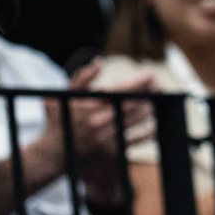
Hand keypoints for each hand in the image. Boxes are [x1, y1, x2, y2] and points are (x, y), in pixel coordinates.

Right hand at [55, 59, 158, 197]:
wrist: (54, 154)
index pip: (121, 90)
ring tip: (159, 99)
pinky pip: (135, 139)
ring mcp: (107, 137)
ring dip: (151, 108)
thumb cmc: (62, 120)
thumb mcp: (67, 97)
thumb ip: (82, 78)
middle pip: (133, 104)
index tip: (151, 74)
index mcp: (91, 106)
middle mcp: (100, 121)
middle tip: (160, 86)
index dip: (139, 81)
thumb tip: (99, 61)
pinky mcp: (111, 151)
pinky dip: (148, 132)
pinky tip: (157, 125)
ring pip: (136, 120)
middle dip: (149, 93)